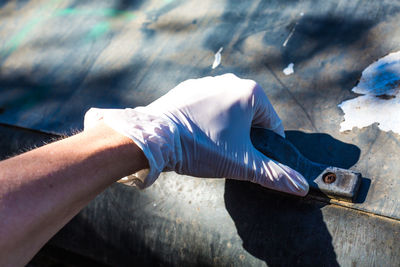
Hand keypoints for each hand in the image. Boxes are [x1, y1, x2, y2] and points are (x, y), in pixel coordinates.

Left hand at [84, 73, 308, 195]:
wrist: (155, 138)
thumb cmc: (201, 146)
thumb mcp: (242, 163)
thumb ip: (274, 174)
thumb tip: (301, 188)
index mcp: (250, 92)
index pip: (273, 125)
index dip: (267, 147)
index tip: (252, 159)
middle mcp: (230, 80)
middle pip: (250, 116)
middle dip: (245, 137)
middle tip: (229, 154)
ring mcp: (207, 82)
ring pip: (228, 110)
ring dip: (226, 128)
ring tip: (210, 145)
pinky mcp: (187, 88)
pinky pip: (207, 106)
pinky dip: (207, 119)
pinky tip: (196, 134)